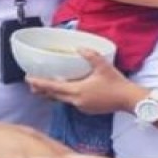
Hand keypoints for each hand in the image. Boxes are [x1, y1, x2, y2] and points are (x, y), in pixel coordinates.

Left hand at [25, 51, 143, 114]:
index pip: (53, 87)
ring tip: (43, 88)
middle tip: (31, 83)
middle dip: (41, 90)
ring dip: (52, 94)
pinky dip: (64, 96)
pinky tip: (65, 91)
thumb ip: (90, 55)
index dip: (39, 83)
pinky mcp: (87, 109)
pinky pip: (71, 102)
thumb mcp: (103, 66)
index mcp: (77, 91)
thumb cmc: (116, 84)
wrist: (128, 100)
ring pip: (62, 100)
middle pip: (53, 96)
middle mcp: (76, 101)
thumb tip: (79, 48)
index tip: (28, 79)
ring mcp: (81, 107)